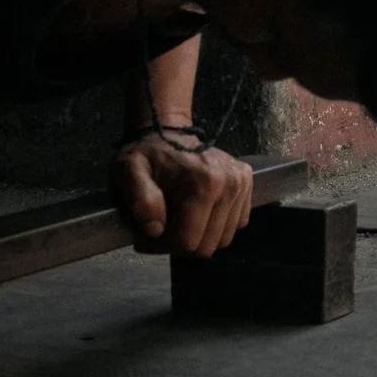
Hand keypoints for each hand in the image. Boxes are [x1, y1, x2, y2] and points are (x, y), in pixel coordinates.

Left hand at [113, 133, 252, 256]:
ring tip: (180, 220)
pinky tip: (198, 212)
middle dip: (181, 243)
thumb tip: (155, 230)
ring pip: (223, 239)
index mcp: (203, 183)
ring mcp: (241, 183)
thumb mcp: (129, 172)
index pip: (187, 242)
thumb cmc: (147, 154)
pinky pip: (236, 224)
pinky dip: (217, 226)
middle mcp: (230, 184)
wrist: (167, 130)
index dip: (162, 246)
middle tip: (162, 229)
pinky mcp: (247, 183)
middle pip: (207, 245)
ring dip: (199, 236)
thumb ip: (140, 200)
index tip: (147, 237)